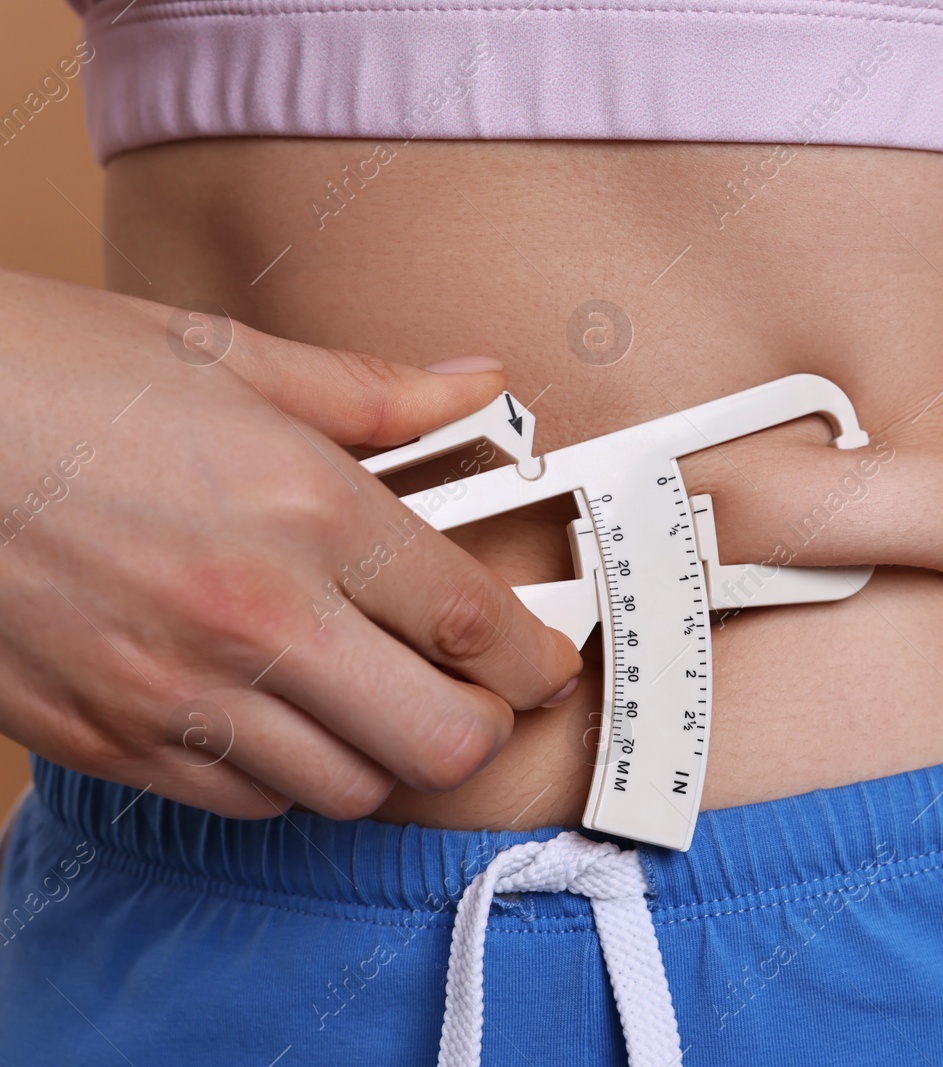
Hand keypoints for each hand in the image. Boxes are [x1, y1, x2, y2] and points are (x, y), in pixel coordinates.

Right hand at [0, 270, 582, 819]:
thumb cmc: (46, 374)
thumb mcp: (224, 353)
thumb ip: (374, 391)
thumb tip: (477, 383)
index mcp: (307, 510)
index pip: (476, 625)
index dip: (538, 658)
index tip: (548, 663)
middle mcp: (257, 615)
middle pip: (441, 741)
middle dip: (481, 725)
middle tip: (472, 690)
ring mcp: (177, 691)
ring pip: (349, 788)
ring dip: (383, 752)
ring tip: (369, 694)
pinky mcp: (108, 739)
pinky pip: (245, 800)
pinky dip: (286, 772)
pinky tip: (273, 710)